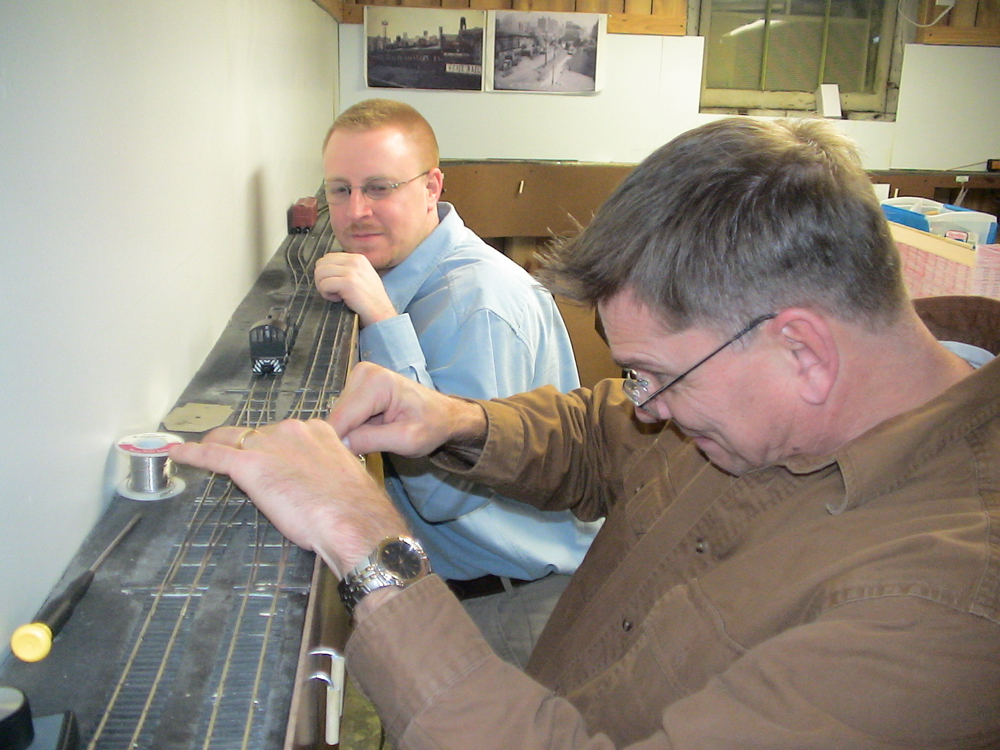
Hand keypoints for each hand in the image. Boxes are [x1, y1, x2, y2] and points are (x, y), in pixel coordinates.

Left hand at [168, 419, 407, 577]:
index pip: (284, 434)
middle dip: (246, 448)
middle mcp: (292, 430)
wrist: (352, 521)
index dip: (272, 448)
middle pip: (256, 434)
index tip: (269, 460)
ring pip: (232, 440)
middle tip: (239, 467)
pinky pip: (213, 454)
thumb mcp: (339, 478)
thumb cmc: (352, 509)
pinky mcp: (250, 465)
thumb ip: (319, 471)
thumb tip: (311, 483)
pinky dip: (193, 453)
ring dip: (218, 447)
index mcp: (318, 431)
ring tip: (201, 451)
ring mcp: (269, 445)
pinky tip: (177, 452)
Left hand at [314, 252, 396, 326]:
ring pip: (320, 273)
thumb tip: (325, 268)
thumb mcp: (362, 275)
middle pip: (321, 263)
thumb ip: (346, 268)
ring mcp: (351, 271)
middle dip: (322, 279)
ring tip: (335, 295)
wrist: (381, 312)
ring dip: (323, 287)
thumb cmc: (370, 299)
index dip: (326, 273)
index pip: (328, 257)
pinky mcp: (348, 282)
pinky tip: (338, 299)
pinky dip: (327, 295)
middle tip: (332, 290)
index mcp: (357, 258)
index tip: (335, 284)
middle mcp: (354, 260)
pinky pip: (324, 285)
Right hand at [328, 362, 486, 459]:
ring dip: (353, 433)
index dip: (341, 443)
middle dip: (349, 437)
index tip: (348, 462)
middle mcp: (363, 373)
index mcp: (376, 382)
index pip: (341, 418)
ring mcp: (358, 378)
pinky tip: (373, 431)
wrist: (444, 415)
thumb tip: (339, 445)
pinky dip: (355, 428)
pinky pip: (345, 415)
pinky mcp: (357, 387)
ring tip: (378, 437)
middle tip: (374, 448)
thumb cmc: (432, 425)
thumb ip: (371, 441)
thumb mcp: (406, 440)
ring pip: (339, 417)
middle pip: (338, 417)